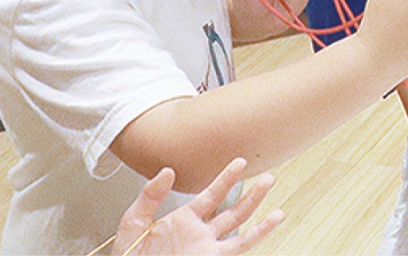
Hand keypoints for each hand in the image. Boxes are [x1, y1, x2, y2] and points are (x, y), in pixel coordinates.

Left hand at [113, 158, 282, 254]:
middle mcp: (200, 234)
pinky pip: (237, 249)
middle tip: (269, 178)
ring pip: (240, 232)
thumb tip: (168, 171)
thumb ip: (150, 195)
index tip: (241, 162)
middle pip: (234, 211)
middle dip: (253, 195)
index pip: (213, 194)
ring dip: (260, 221)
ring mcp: (206, 249)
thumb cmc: (129, 255)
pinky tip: (267, 227)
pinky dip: (255, 238)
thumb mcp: (134, 221)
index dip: (228, 178)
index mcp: (185, 219)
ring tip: (278, 210)